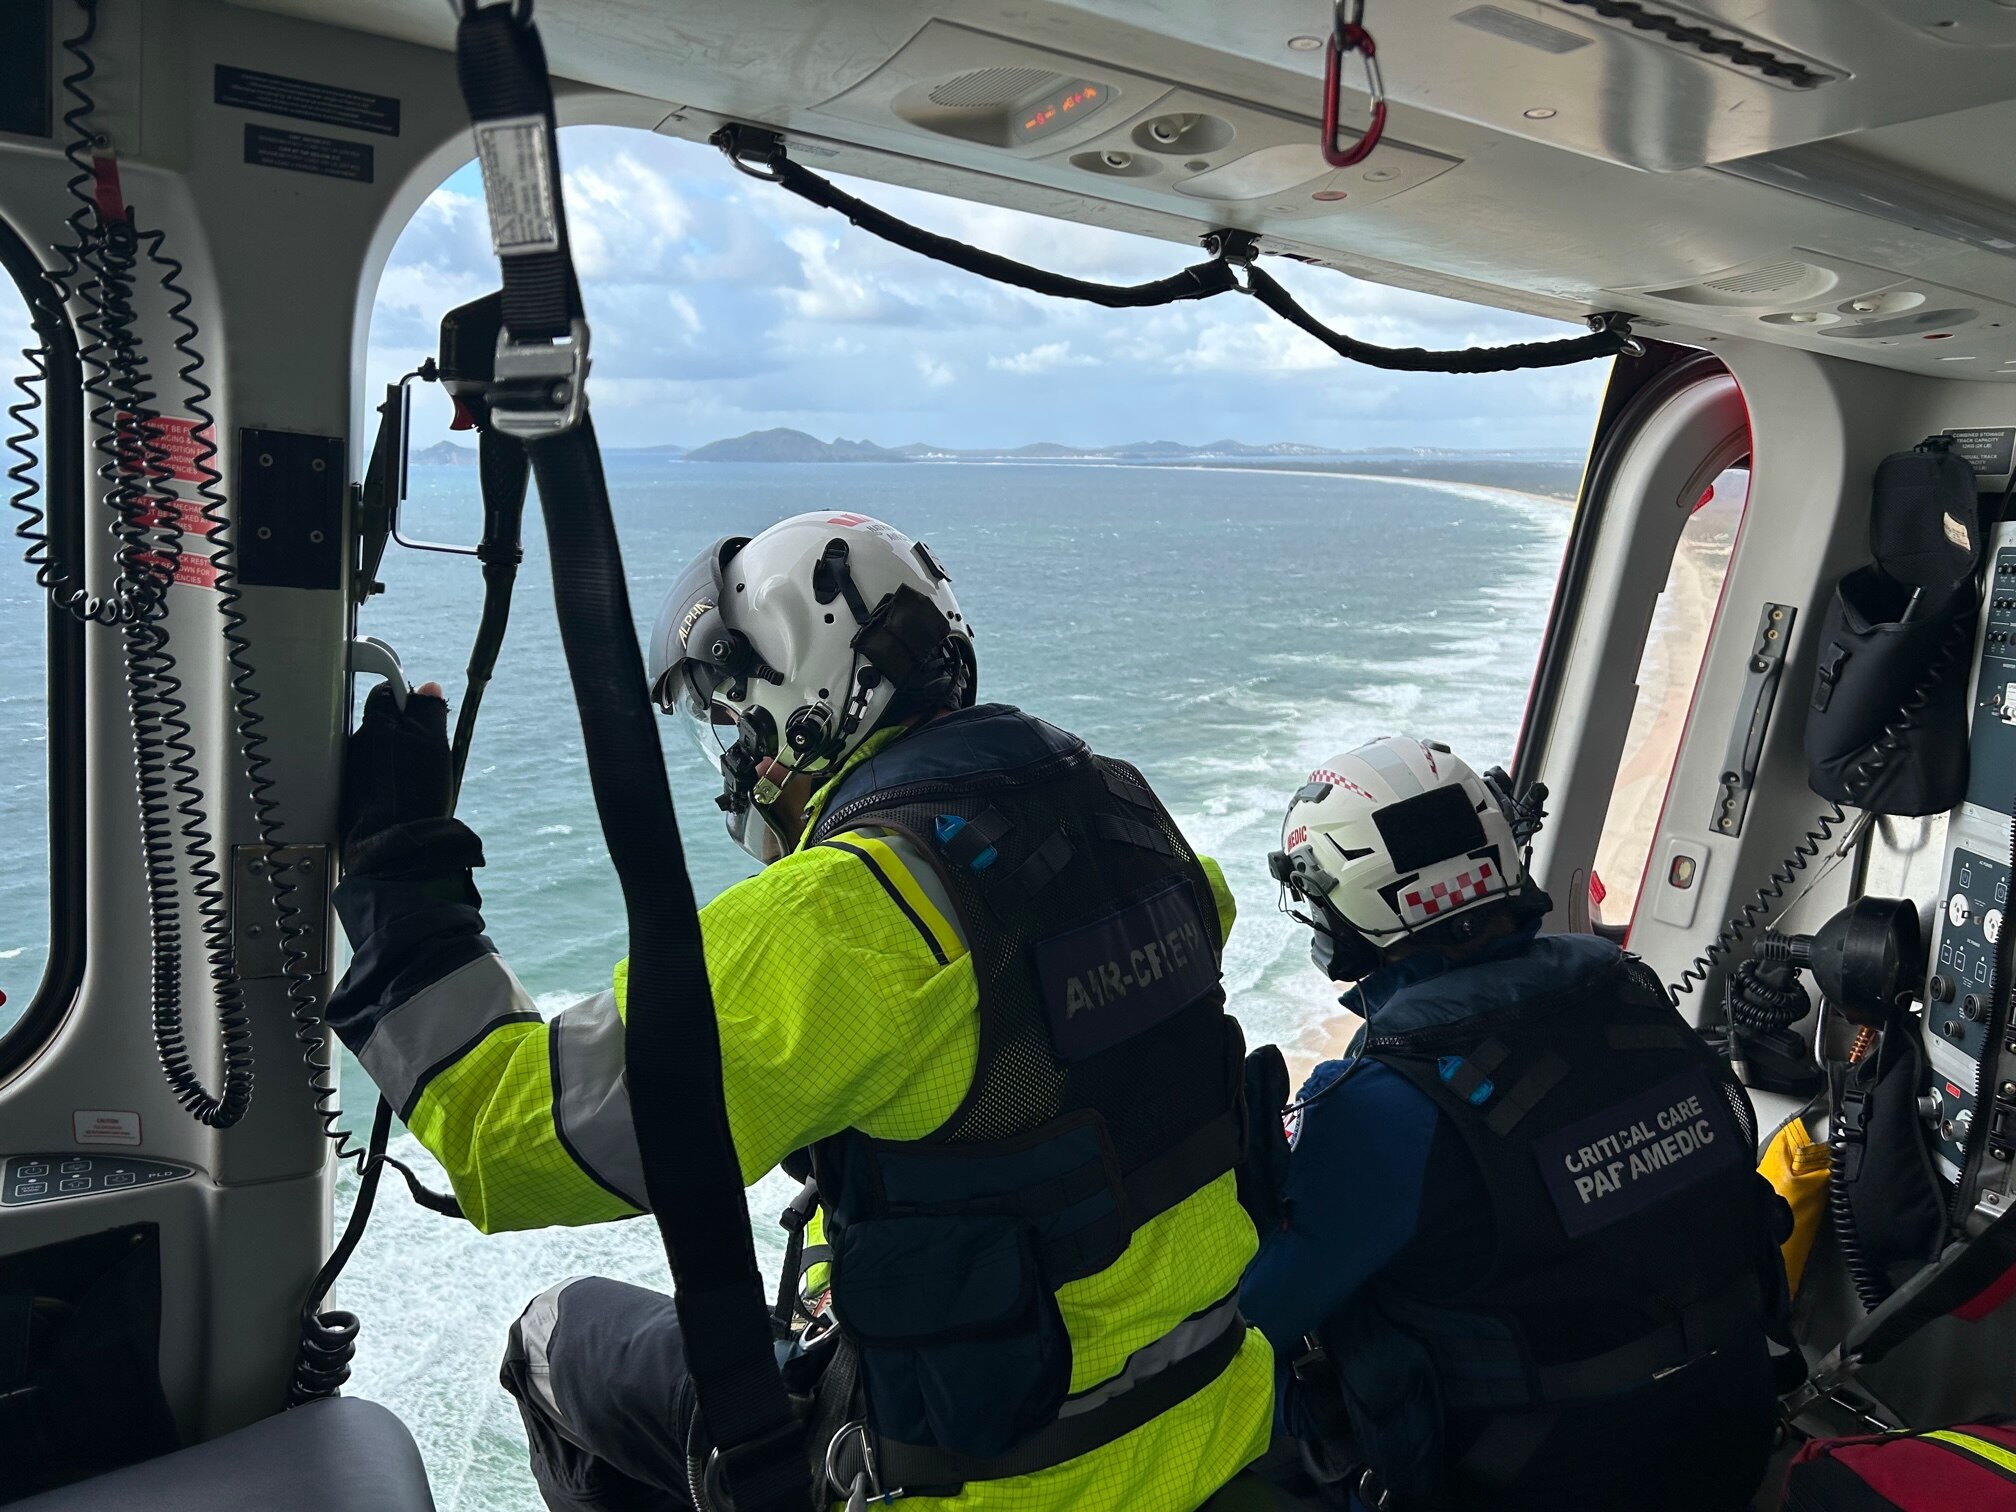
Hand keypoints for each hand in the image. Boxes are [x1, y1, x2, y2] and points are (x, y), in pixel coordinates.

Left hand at [340, 679, 461, 871]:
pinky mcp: (352, 794)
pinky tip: (403, 794)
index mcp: (375, 725)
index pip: (387, 693)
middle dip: (405, 731)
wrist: (397, 845)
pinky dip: (388, 779)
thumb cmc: (416, 792)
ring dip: (396, 757)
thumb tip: (428, 687)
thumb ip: (429, 710)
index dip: (409, 700)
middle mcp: (356, 743)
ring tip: (418, 778)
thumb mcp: (433, 744)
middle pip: (383, 723)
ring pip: (379, 750)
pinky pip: (374, 775)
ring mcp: (352, 770)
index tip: (427, 714)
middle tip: (428, 750)